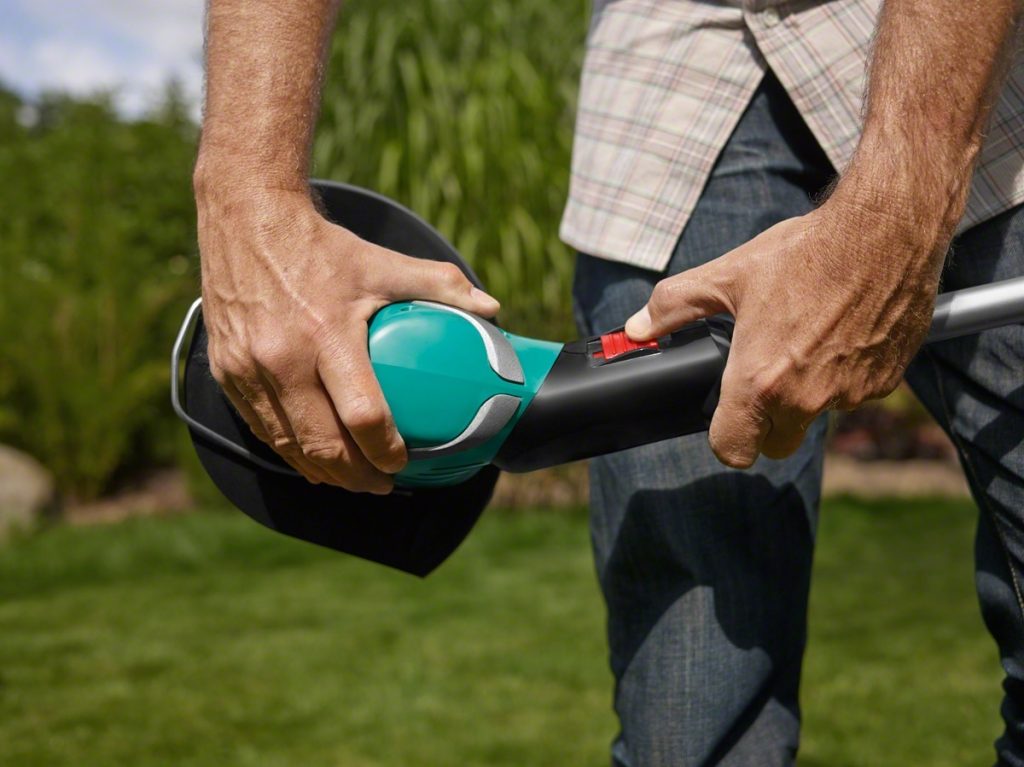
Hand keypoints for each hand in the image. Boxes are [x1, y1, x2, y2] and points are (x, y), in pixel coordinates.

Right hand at [196, 181, 499, 492]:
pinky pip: (259, 428)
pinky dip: (287, 450)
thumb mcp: (383, 262)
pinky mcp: (226, 371)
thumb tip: (492, 308)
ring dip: (321, 473)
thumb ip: (441, 285)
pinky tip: (310, 459)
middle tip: (381, 485)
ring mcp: (247, 369)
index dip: (386, 452)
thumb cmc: (321, 246)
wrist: (245, 217)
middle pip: (323, 445)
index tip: (402, 465)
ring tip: (350, 480)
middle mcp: (282, 359)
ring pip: (287, 446)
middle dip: (356, 477)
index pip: (363, 416)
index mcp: (326, 335)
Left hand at [625, 199, 945, 467]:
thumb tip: (635, 329)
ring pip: (818, 417)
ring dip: (808, 395)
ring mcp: (850, 394)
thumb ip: (673, 308)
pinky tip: (839, 334)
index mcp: (760, 381)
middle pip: (776, 444)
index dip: (725, 439)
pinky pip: (855, 396)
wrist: (885, 230)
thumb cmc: (803, 253)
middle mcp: (806, 398)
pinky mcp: (886, 382)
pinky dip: (844, 377)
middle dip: (765, 424)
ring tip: (804, 341)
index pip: (733, 451)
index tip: (725, 417)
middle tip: (763, 377)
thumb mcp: (726, 276)